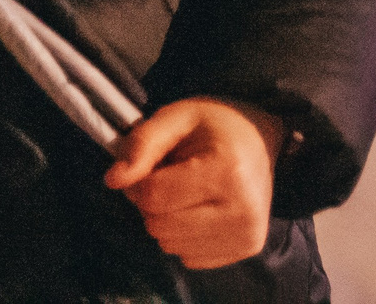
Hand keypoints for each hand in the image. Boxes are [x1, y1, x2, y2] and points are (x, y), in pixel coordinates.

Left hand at [104, 97, 285, 269]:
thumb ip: (142, 144)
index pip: (153, 197)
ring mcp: (247, 234)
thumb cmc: (215, 125)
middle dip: (154, 204)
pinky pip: (190, 258)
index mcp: (227, 170)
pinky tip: (202, 210)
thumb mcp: (177, 118)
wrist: (262, 139)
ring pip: (171, 246)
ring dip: (168, 221)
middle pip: (159, 227)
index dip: (140, 181)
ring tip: (188, 193)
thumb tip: (113, 180)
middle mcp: (242, 210)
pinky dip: (185, 236)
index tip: (154, 164)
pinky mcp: (249, 249)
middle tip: (172, 179)